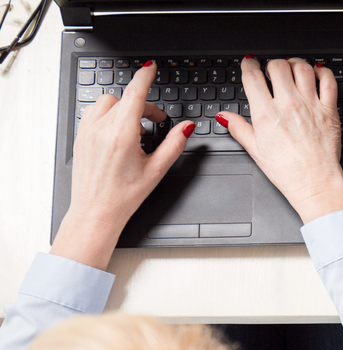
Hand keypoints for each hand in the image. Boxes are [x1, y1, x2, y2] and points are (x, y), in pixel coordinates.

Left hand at [51, 62, 193, 269]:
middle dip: (141, 105)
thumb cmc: (124, 196)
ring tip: (136, 129)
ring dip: (124, 108)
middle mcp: (101, 129)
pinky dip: (109, 115)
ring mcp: (87, 132)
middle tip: (155, 122)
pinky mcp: (80, 137)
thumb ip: (174, 144)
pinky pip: (94, 113)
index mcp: (122, 135)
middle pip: (124, 99)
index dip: (145, 77)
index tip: (150, 68)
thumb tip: (186, 128)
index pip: (134, 94)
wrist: (96, 212)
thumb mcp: (157, 170)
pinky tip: (119, 132)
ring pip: (107, 103)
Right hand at [218, 56, 342, 222]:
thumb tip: (224, 116)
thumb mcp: (255, 150)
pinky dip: (323, 72)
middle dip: (271, 64)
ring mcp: (310, 105)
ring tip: (291, 68)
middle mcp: (288, 105)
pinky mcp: (329, 111)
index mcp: (266, 114)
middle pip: (277, 66)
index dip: (249, 65)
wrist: (314, 183)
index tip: (250, 63)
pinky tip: (316, 73)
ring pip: (302, 68)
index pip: (253, 76)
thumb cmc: (287, 171)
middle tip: (271, 70)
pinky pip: (328, 80)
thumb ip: (239, 128)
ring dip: (294, 63)